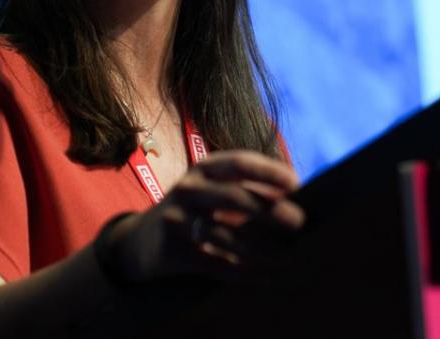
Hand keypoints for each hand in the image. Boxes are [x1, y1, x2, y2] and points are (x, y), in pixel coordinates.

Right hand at [108, 150, 304, 281]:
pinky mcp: (175, 252)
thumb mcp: (214, 188)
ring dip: (260, 250)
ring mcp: (178, 220)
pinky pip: (214, 265)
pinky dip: (244, 273)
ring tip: (288, 258)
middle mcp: (189, 189)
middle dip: (268, 210)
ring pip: (224, 236)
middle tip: (299, 222)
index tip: (296, 184)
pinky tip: (268, 277)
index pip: (239, 162)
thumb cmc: (193, 209)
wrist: (140, 241)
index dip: (268, 171)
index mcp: (204, 168)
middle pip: (233, 196)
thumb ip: (248, 188)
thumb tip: (295, 196)